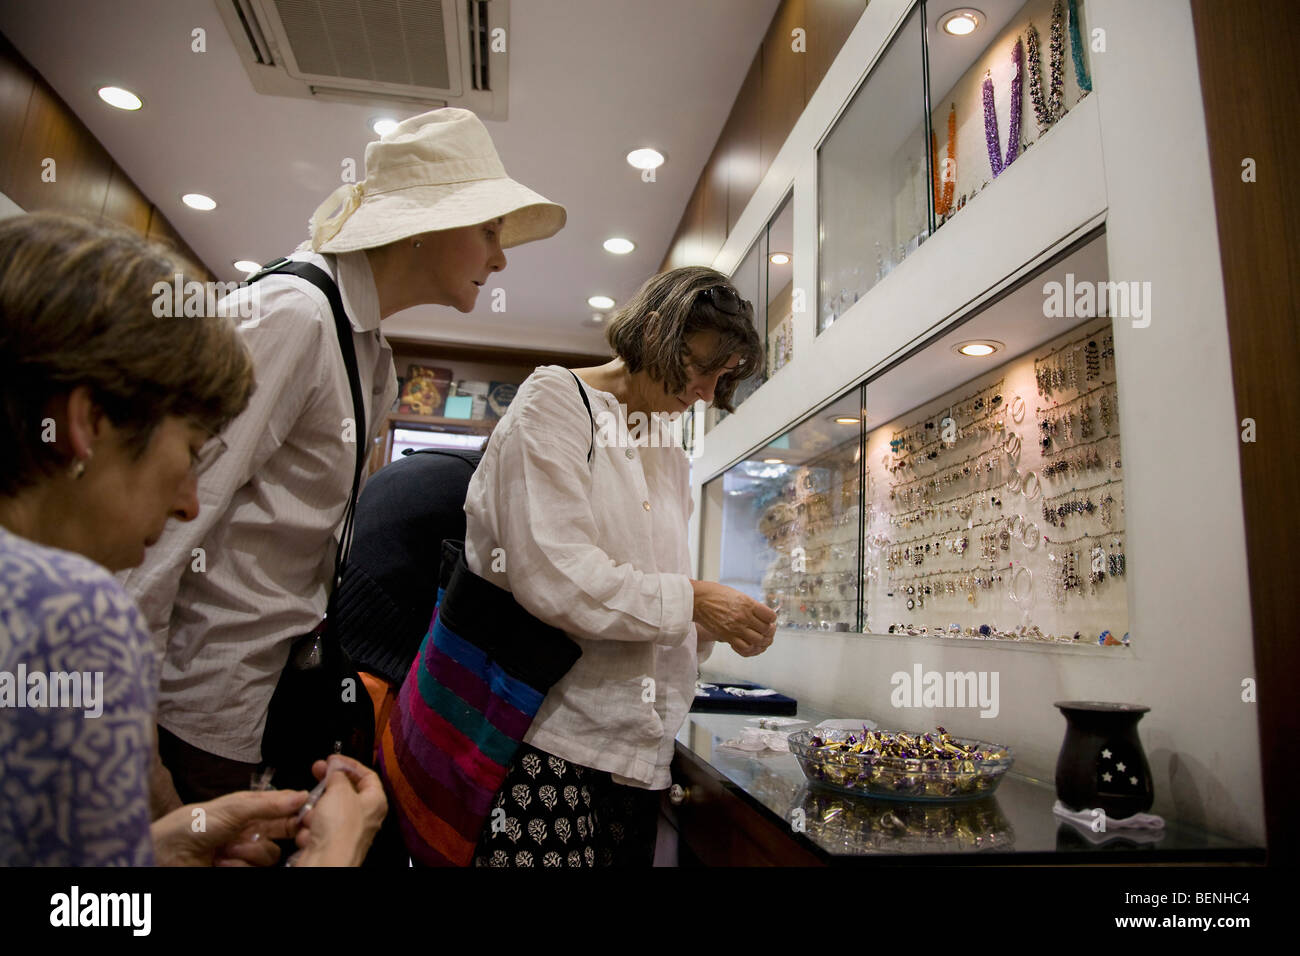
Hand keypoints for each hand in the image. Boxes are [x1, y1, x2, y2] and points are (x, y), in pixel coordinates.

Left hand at [151, 789, 307, 866]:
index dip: (299, 810)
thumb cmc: (193, 824)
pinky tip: (221, 861)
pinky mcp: (238, 871)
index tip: (309, 814)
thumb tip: (300, 795)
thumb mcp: (234, 807)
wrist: (166, 854)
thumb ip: (269, 804)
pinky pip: (254, 871)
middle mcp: (252, 831)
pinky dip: (238, 867)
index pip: (286, 807)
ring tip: (227, 849)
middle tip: (293, 833)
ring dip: (249, 853)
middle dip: (285, 834)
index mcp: (252, 809)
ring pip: (270, 855)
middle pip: (285, 834)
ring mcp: (245, 853)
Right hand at [291, 755, 387, 866]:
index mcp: (375, 801)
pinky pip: (317, 829)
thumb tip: (336, 769)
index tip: (334, 760)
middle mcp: (364, 817)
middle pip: (346, 792)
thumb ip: (338, 775)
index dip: (350, 764)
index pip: (367, 775)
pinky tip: (309, 831)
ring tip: (311, 812)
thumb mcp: (339, 790)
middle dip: (328, 784)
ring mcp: (347, 831)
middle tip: (316, 771)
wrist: (326, 862)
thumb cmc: (340, 829)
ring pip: (327, 811)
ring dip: (315, 810)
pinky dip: (310, 828)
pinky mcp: (330, 844)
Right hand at [690, 580, 776, 656]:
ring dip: (761, 641)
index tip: (769, 619)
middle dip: (768, 631)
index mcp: (748, 604)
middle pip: (766, 630)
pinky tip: (749, 644)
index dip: (772, 619)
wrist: (697, 600)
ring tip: (759, 638)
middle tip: (766, 630)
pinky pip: (744, 648)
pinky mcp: (727, 636)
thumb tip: (761, 614)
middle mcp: (744, 616)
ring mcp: (736, 628)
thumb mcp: (737, 594)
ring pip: (757, 641)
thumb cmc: (714, 594)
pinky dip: (749, 649)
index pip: (770, 616)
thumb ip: (750, 605)